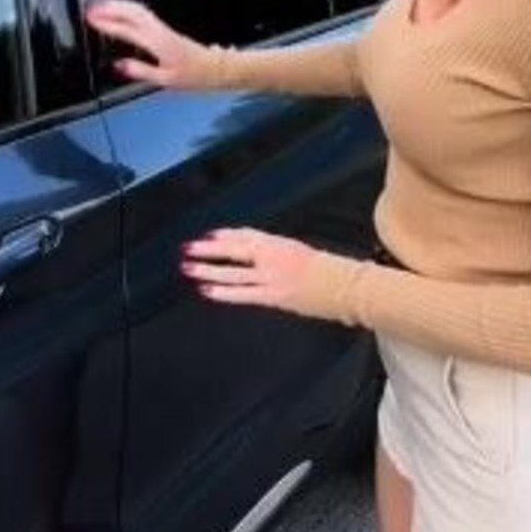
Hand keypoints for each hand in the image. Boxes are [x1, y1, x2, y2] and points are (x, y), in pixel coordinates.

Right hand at [85, 0, 208, 87]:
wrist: (219, 68)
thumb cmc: (195, 76)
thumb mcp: (166, 80)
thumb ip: (141, 71)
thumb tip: (119, 65)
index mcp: (159, 43)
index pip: (128, 30)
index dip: (108, 24)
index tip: (91, 19)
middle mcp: (160, 31)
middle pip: (133, 11)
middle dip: (111, 7)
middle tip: (91, 8)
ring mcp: (164, 28)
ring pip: (139, 9)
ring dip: (119, 6)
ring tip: (101, 7)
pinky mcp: (166, 29)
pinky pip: (144, 13)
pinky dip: (129, 10)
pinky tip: (121, 14)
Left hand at [180, 227, 321, 315]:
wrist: (342, 286)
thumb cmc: (323, 269)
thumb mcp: (296, 249)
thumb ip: (272, 247)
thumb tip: (247, 244)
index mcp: (278, 243)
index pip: (245, 236)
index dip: (225, 236)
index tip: (208, 236)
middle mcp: (272, 256)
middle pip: (234, 249)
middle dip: (209, 249)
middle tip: (188, 248)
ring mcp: (271, 277)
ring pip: (233, 272)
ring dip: (209, 270)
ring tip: (189, 268)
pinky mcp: (273, 295)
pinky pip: (244, 293)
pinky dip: (224, 292)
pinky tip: (207, 291)